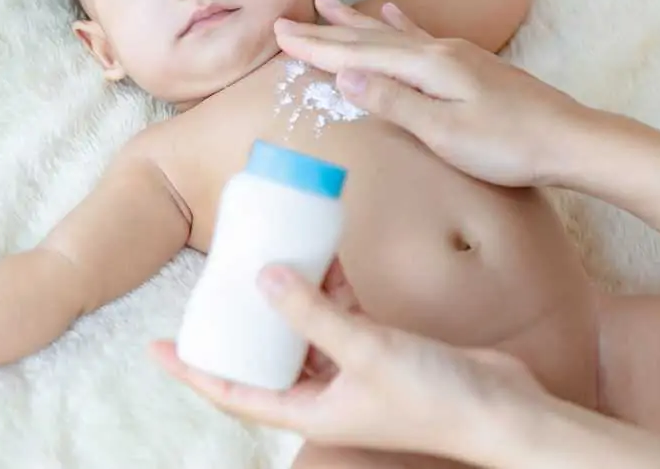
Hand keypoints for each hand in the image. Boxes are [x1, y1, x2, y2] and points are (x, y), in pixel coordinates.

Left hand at [152, 265, 544, 457]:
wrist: (503, 406)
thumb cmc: (433, 396)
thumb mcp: (363, 351)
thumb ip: (310, 313)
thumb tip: (262, 276)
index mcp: (307, 410)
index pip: (230, 391)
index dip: (189, 369)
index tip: (155, 346)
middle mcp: (322, 391)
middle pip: (262, 356)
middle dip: (238, 324)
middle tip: (213, 285)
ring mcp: (350, 367)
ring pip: (300, 328)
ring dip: (285, 294)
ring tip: (261, 253)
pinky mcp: (377, 345)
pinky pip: (338, 310)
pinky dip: (328, 284)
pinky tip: (319, 249)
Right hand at [274, 0, 588, 186]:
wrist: (571, 140)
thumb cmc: (507, 144)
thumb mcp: (444, 131)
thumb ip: (393, 101)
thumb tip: (345, 77)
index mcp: (427, 65)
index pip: (357, 55)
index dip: (315, 47)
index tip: (279, 35)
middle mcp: (437, 51)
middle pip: (368, 38)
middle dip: (325, 31)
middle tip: (287, 20)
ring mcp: (455, 54)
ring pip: (390, 32)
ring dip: (354, 21)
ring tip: (327, 1)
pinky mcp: (469, 65)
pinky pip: (419, 35)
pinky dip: (397, 23)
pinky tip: (390, 11)